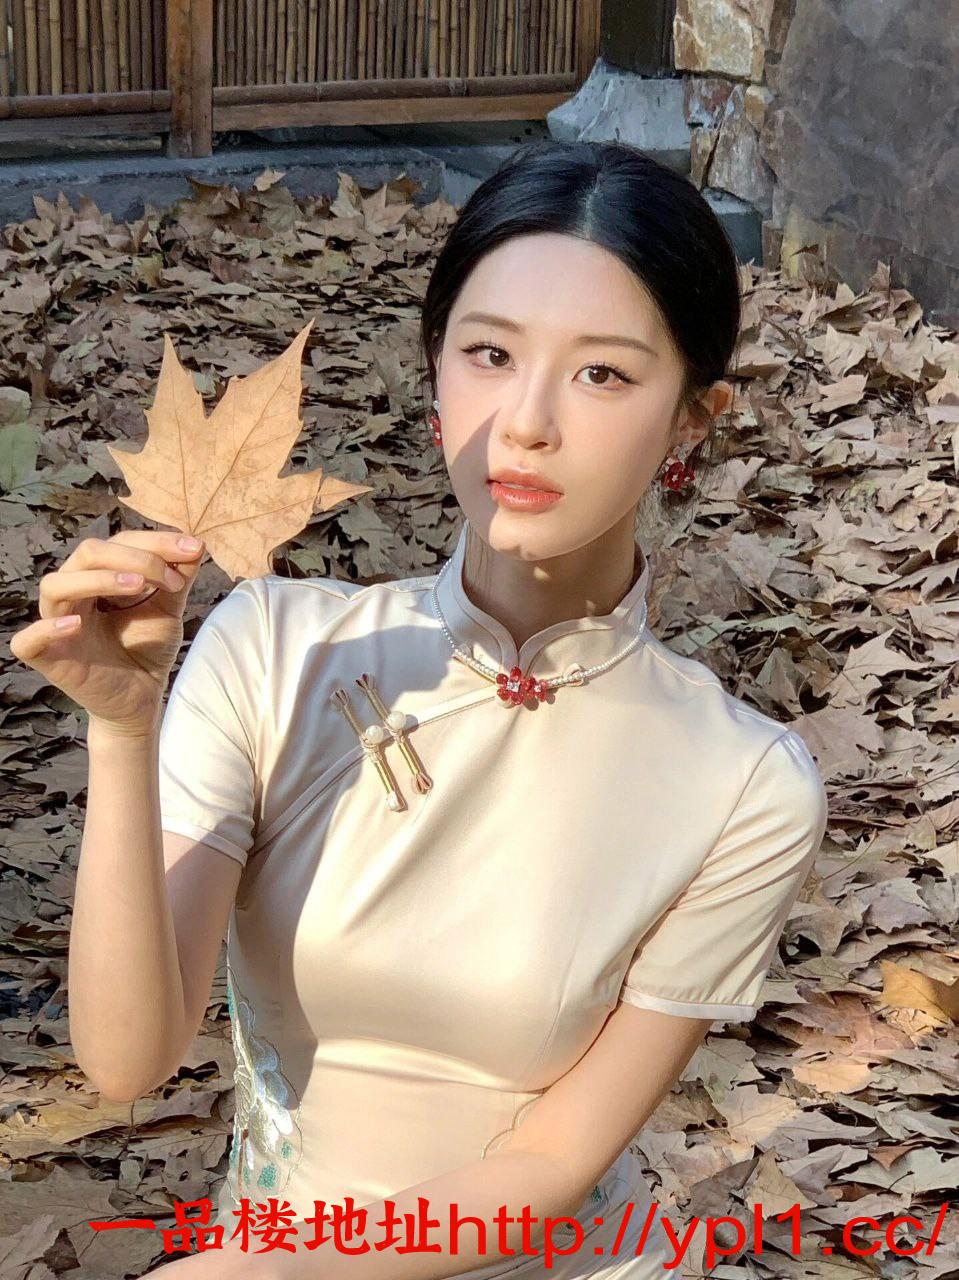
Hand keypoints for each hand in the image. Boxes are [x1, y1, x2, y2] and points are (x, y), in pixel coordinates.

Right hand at [8, 530, 205, 736]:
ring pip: (56, 585)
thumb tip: (196, 545)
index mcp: (98, 575)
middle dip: (134, 557)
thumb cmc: (146, 649)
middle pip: (88, 553)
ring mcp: (56, 623)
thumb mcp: (167, 611)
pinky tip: (76, 625)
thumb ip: (177, 580)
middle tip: (171, 579)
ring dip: (98, 579)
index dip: (155, 542)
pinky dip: (47, 629)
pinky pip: (28, 640)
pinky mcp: (47, 657)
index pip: (119, 543)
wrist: (142, 697)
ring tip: (137, 586)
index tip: (193, 551)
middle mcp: (73, 592)